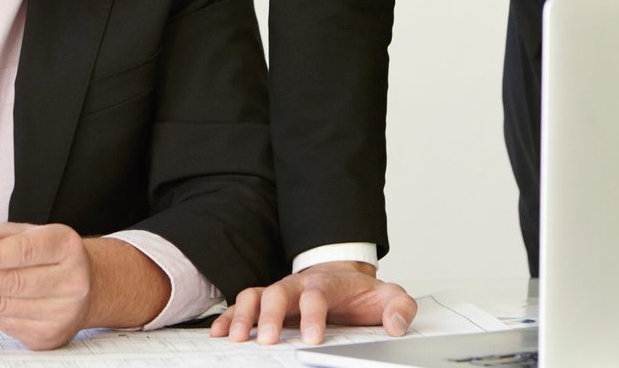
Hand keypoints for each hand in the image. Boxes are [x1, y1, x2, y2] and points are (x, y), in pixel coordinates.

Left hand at [0, 222, 95, 349]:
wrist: (88, 286)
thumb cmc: (52, 256)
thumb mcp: (31, 234)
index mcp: (66, 247)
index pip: (27, 251)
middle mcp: (71, 282)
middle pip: (11, 283)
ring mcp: (60, 313)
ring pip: (2, 306)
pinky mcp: (47, 337)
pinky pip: (1, 323)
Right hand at [210, 262, 415, 344]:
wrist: (344, 278)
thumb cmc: (361, 294)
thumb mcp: (389, 297)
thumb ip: (399, 308)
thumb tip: (396, 325)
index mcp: (327, 284)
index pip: (316, 295)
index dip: (312, 315)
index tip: (312, 338)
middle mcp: (298, 284)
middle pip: (278, 292)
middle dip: (269, 316)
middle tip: (266, 341)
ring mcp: (280, 291)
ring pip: (255, 294)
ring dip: (243, 315)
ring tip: (234, 338)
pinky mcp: (267, 301)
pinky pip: (243, 303)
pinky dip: (230, 316)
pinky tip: (219, 331)